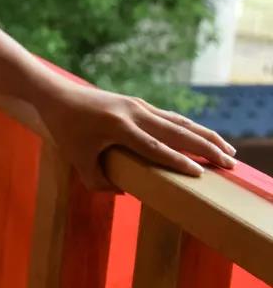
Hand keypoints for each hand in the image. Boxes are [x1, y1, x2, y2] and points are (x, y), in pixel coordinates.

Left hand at [38, 80, 236, 190]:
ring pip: (178, 122)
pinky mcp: (138, 103)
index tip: (199, 174)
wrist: (57, 95)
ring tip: (228, 150)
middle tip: (229, 164)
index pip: (154, 147)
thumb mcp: (77, 160)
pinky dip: (190, 128)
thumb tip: (125, 193)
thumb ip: (98, 181)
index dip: (177, 162)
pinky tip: (203, 137)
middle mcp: (133, 113)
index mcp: (118, 127)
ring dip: (204, 135)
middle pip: (176, 132)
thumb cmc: (65, 129)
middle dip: (205, 148)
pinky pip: (169, 117)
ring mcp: (137, 105)